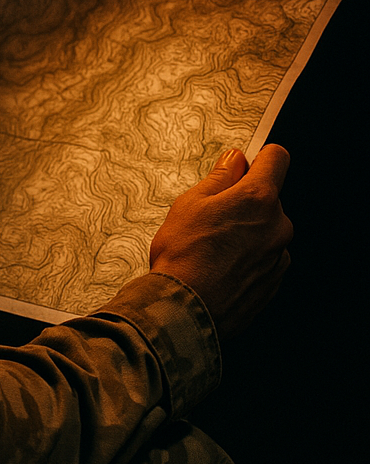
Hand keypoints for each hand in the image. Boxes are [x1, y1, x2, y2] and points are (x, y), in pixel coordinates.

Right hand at [149, 144, 292, 339]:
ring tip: (213, 245)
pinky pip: (264, 256)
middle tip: (212, 214)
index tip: (247, 161)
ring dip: (247, 230)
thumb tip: (234, 160)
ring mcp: (279, 255)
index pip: (277, 158)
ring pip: (265, 229)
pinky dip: (248, 256)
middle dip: (245, 200)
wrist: (185, 307)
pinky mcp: (274, 281)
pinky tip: (220, 264)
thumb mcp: (191, 202)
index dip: (259, 155)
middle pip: (268, 198)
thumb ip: (219, 177)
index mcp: (258, 198)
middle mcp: (278, 225)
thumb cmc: (184, 255)